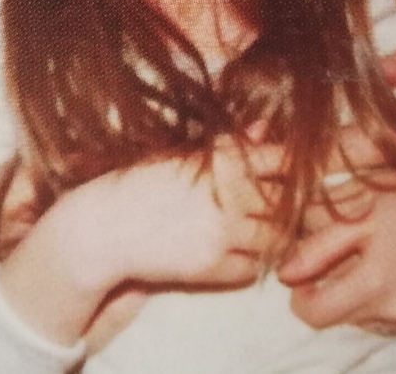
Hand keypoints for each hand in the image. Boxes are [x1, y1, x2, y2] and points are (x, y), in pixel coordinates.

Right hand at [94, 138, 282, 288]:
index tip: (283, 175)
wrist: (106, 225)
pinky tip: (230, 253)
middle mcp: (230, 191)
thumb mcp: (181, 155)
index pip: (282, 159)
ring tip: (250, 232)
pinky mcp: (216, 265)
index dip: (289, 168)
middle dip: (284, 205)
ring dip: (269, 236)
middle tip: (269, 209)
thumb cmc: (140, 183)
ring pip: (276, 238)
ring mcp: (225, 230)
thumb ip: (227, 145)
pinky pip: (253, 268)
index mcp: (221, 157)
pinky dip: (248, 263)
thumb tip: (264, 128)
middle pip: (286, 201)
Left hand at [279, 161, 395, 334]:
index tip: (301, 274)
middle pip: (340, 318)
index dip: (301, 298)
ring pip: (364, 319)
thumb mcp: (355, 218)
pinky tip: (389, 269)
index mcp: (374, 287)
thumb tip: (283, 276)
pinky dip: (381, 301)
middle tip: (337, 255)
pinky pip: (390, 320)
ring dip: (356, 297)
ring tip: (367, 258)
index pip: (317, 316)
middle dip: (329, 292)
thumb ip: (317, 250)